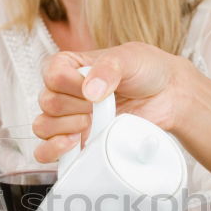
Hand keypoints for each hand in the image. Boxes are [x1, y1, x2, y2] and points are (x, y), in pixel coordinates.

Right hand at [33, 42, 190, 162]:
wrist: (167, 95)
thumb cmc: (146, 71)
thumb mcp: (128, 58)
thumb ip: (108, 69)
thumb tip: (90, 91)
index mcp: (69, 65)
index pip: (51, 74)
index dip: (72, 83)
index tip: (93, 86)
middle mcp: (64, 92)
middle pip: (48, 103)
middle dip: (76, 107)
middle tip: (100, 104)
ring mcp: (68, 118)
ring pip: (43, 127)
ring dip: (67, 127)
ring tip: (92, 122)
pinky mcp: (77, 141)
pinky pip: (46, 151)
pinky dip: (54, 150)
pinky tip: (74, 143)